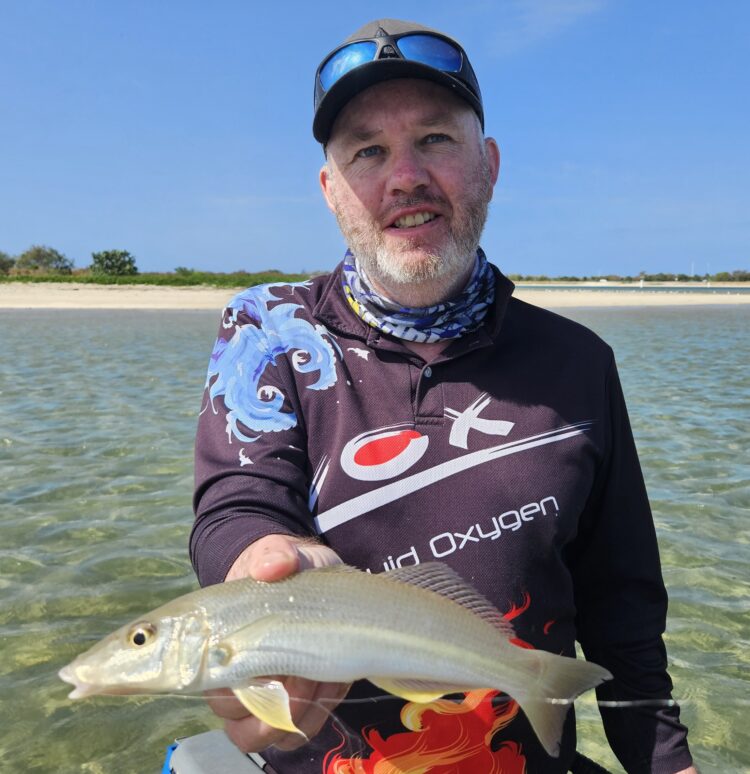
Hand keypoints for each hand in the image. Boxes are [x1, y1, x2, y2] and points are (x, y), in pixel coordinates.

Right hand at [205, 534, 349, 751]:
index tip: (255, 674)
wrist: (313, 575)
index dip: (221, 688)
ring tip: (316, 678)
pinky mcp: (298, 701)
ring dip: (293, 714)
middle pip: (231, 718)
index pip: (193, 678)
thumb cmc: (286, 565)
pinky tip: (331, 681)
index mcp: (217, 639)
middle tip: (298, 675)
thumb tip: (269, 567)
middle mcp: (234, 673)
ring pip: (261, 734)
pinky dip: (316, 713)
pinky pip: (296, 731)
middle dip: (267, 706)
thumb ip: (275, 554)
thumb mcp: (282, 552)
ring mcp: (266, 691)